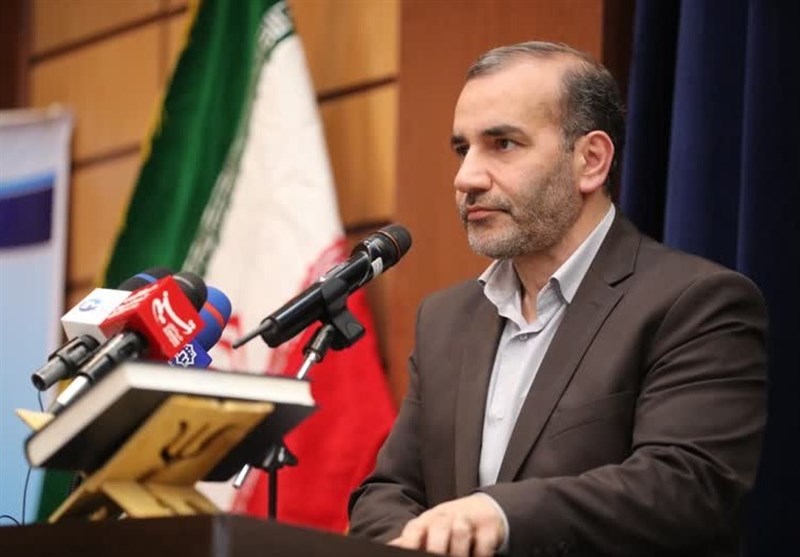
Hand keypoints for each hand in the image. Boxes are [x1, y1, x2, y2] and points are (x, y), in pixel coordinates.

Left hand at [388, 493, 506, 555]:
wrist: (482, 509)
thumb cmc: (447, 526)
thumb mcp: (426, 530)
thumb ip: (410, 540)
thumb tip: (390, 546)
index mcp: (427, 521)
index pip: (414, 530)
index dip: (410, 543)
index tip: (408, 551)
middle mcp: (446, 518)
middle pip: (438, 528)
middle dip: (436, 548)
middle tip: (436, 556)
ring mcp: (468, 520)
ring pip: (460, 532)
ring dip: (459, 549)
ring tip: (459, 556)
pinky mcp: (488, 527)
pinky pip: (484, 543)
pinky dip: (480, 554)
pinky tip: (476, 556)